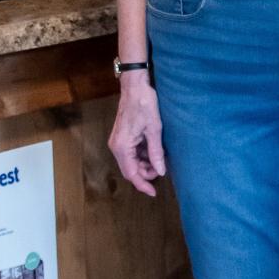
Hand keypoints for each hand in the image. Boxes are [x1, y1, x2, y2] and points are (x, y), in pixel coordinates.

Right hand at [108, 78, 166, 195]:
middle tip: (163, 168)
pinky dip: (143, 154)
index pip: (131, 174)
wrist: (135, 86)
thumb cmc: (144, 104)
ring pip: (132, 161)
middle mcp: (116, 146)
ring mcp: (118, 141)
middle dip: (146, 173)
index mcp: (122, 147)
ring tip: (161, 157)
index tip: (154, 192)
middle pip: (130, 169)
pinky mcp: (122, 136)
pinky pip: (132, 152)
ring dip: (145, 163)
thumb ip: (156, 152)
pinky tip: (155, 150)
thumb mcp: (154, 130)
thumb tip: (161, 171)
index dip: (143, 185)